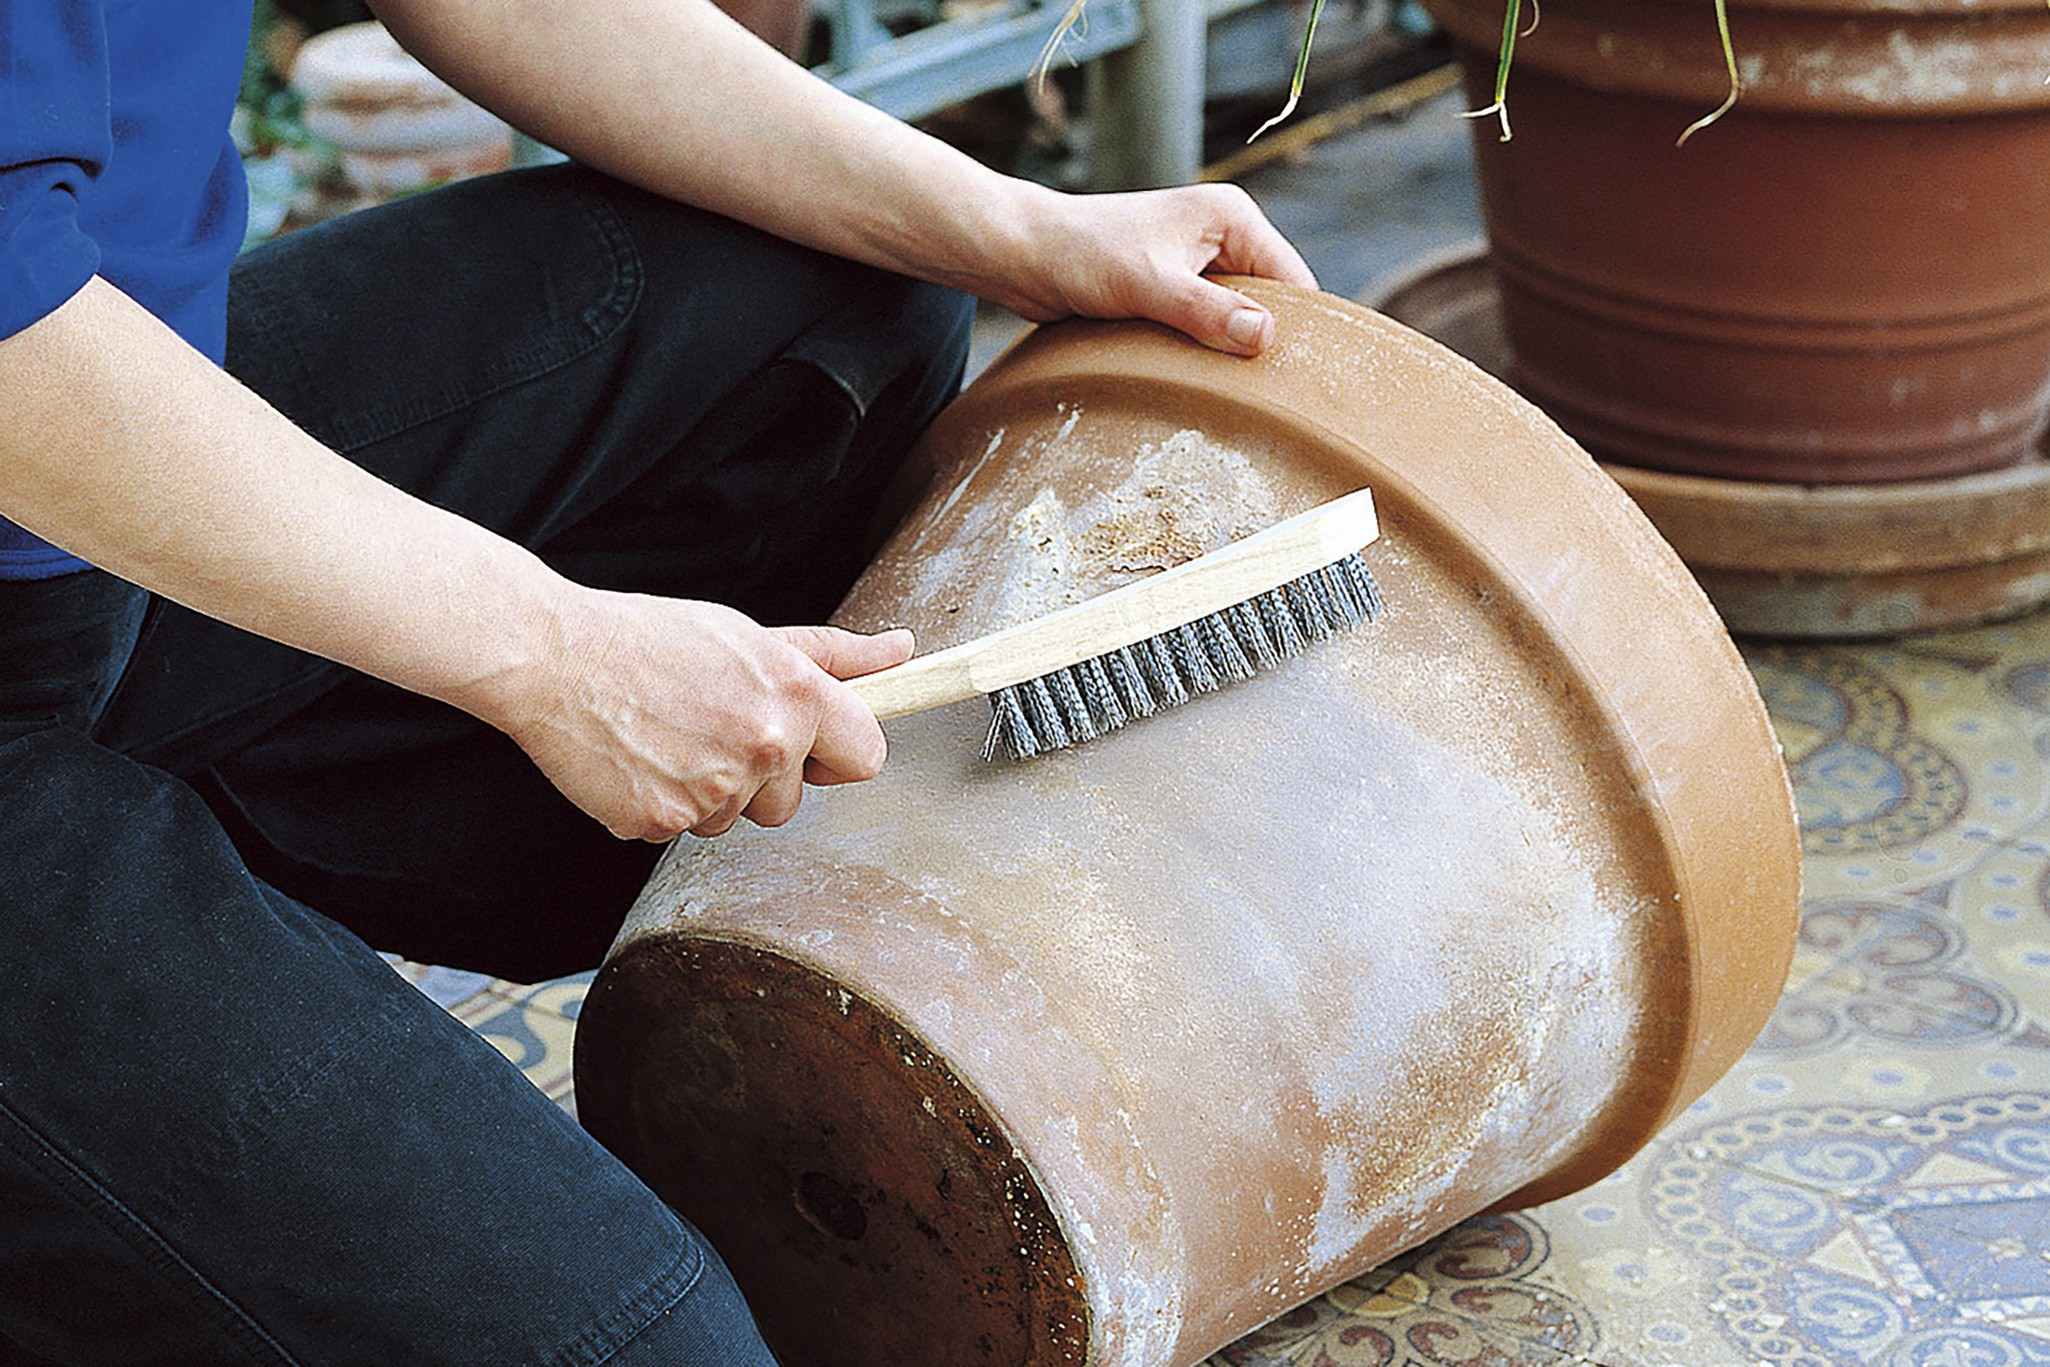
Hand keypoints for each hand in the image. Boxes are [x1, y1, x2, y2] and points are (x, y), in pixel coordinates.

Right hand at [491, 590, 913, 840]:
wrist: (553, 658)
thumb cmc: (651, 639)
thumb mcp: (751, 636)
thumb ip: (833, 656)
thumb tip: (901, 651)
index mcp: (796, 694)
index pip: (868, 756)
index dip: (839, 754)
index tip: (811, 745)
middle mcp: (765, 744)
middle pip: (793, 803)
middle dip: (761, 778)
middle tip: (710, 727)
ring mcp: (714, 788)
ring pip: (734, 819)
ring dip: (709, 792)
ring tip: (670, 738)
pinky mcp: (663, 821)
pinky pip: (682, 831)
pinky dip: (662, 804)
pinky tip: (640, 760)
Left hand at [991, 182, 1317, 356]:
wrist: (1023, 256)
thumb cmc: (1081, 255)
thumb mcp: (1148, 286)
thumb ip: (1206, 312)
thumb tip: (1265, 336)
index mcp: (1231, 218)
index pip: (1293, 281)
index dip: (1298, 328)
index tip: (1295, 378)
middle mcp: (1222, 237)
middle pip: (1271, 302)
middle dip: (1265, 342)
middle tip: (1262, 393)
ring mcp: (1198, 264)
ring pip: (1238, 318)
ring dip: (1231, 349)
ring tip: (1229, 388)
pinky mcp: (1174, 288)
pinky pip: (1207, 325)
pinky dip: (1205, 349)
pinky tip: (1200, 377)